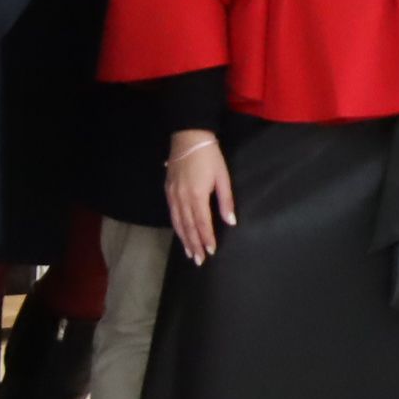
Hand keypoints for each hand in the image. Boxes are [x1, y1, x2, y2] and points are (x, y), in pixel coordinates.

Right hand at [164, 130, 233, 263]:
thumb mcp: (222, 176)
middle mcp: (182, 198)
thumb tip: (230, 222)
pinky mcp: (168, 191)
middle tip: (199, 261)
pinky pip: (171, 214)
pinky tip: (180, 233)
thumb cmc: (210, 156)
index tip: (211, 252)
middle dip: (194, 244)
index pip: (202, 223)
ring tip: (189, 253)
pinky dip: (176, 227)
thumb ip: (226, 200)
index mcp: (197, 195)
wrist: (188, 137)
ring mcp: (173, 195)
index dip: (207, 238)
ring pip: (177, 222)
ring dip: (184, 239)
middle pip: (188, 226)